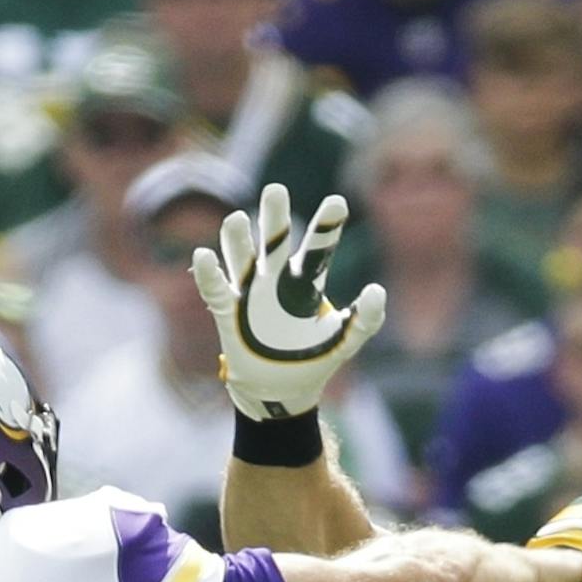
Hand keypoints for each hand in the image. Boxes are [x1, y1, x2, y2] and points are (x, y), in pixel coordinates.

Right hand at [191, 183, 385, 420]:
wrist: (281, 391)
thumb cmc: (313, 359)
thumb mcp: (345, 342)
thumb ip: (365, 320)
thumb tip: (377, 290)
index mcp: (306, 282)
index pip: (319, 247)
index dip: (327, 226)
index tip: (338, 202)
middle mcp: (277, 280)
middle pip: (275, 242)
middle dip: (275, 219)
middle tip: (275, 190)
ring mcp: (251, 294)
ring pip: (243, 260)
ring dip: (237, 241)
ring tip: (236, 220)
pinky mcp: (228, 313)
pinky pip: (216, 290)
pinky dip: (210, 274)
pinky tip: (204, 255)